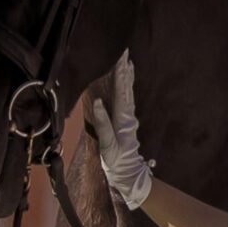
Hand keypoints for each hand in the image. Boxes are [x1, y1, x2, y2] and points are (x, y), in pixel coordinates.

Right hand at [84, 54, 155, 208]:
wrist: (127, 174)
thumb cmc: (116, 161)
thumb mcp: (108, 144)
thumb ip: (103, 123)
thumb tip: (98, 102)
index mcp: (123, 118)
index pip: (122, 92)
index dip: (121, 75)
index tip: (121, 58)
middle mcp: (128, 115)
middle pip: (127, 88)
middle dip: (125, 70)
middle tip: (126, 52)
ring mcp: (128, 118)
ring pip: (128, 92)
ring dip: (127, 76)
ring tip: (128, 61)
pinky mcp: (126, 122)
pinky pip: (127, 99)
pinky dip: (127, 87)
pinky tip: (126, 82)